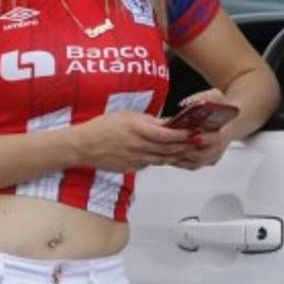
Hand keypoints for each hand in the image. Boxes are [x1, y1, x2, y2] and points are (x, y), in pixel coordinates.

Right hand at [72, 111, 193, 172]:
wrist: (84, 146)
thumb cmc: (102, 127)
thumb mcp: (126, 115)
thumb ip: (147, 120)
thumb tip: (166, 123)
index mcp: (137, 129)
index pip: (166, 134)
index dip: (183, 135)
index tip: (194, 133)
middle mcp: (138, 146)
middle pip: (168, 148)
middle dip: (186, 146)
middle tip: (199, 143)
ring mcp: (136, 159)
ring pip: (163, 159)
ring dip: (178, 155)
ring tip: (190, 150)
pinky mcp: (132, 168)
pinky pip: (152, 164)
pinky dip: (163, 160)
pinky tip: (171, 156)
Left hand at [167, 90, 235, 169]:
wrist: (226, 121)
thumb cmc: (220, 108)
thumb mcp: (215, 96)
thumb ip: (202, 98)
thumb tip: (184, 103)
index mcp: (225, 132)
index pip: (217, 139)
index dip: (205, 139)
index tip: (194, 136)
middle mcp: (220, 148)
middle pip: (202, 155)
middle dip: (186, 150)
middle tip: (170, 146)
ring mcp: (212, 157)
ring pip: (195, 163)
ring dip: (180, 158)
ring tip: (164, 151)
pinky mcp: (204, 162)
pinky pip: (190, 165)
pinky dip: (179, 162)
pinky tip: (166, 155)